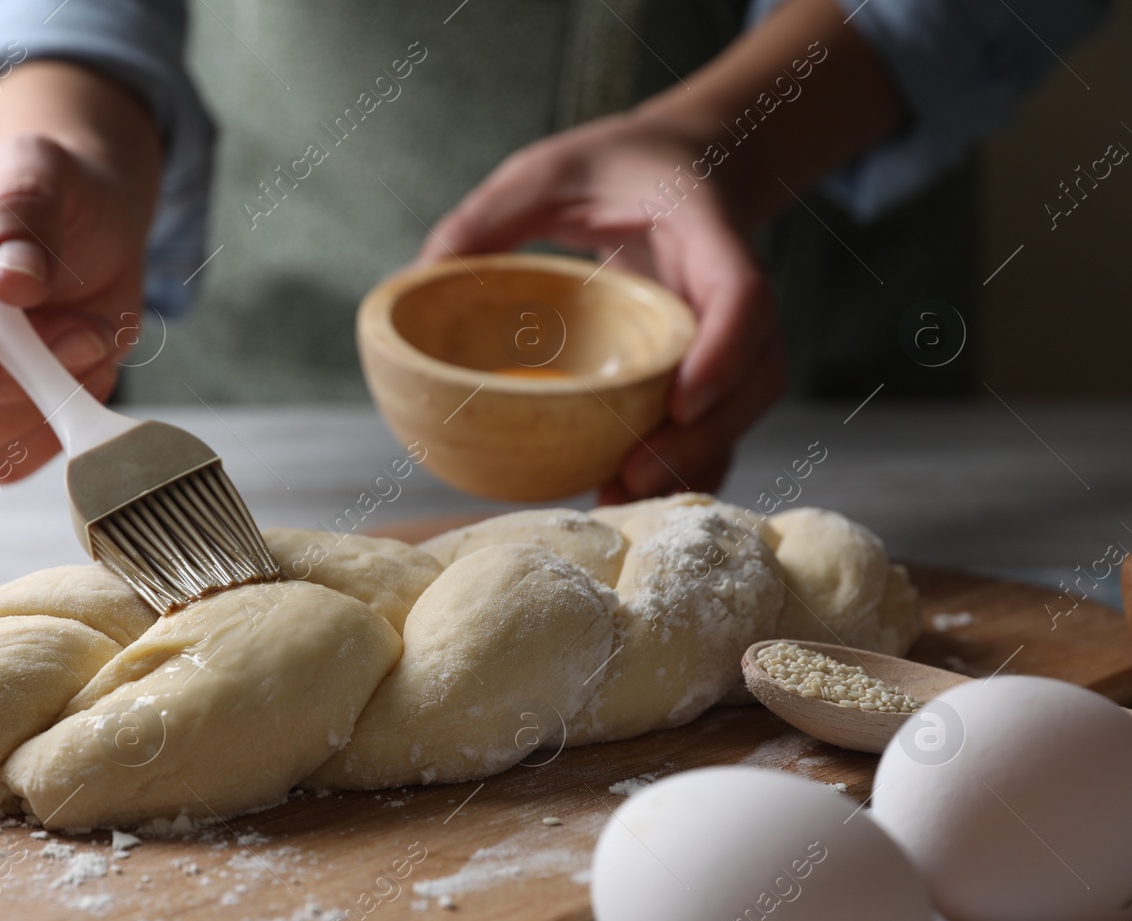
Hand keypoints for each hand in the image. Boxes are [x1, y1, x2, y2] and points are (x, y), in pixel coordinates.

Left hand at [421, 114, 784, 502]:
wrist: (686, 165)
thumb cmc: (615, 166)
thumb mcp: (548, 169)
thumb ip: (491, 214)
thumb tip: (418, 276)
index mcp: (706, 231)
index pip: (741, 295)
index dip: (724, 353)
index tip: (681, 402)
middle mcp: (730, 289)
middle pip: (756, 374)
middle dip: (706, 434)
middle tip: (633, 476)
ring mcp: (731, 333)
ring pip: (742, 410)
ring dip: (694, 462)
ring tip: (620, 501)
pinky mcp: (713, 365)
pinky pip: (716, 424)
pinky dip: (682, 464)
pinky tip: (624, 496)